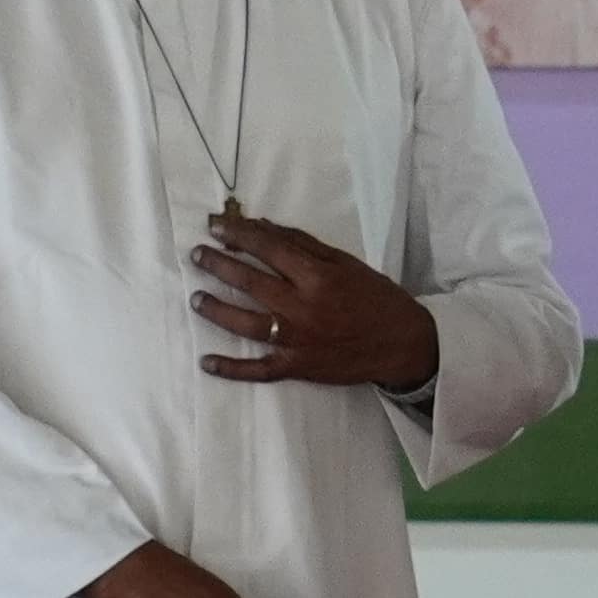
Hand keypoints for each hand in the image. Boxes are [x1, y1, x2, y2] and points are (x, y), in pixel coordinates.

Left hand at [195, 211, 439, 390]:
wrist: (402, 344)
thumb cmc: (375, 298)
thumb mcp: (345, 262)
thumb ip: (303, 244)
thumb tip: (263, 226)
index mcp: (317, 277)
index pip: (269, 249)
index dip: (238, 235)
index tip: (215, 227)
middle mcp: (303, 307)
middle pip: (250, 283)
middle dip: (218, 265)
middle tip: (197, 255)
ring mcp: (298, 341)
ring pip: (246, 324)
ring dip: (216, 310)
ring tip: (196, 298)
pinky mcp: (298, 368)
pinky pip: (258, 370)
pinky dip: (231, 369)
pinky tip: (207, 363)